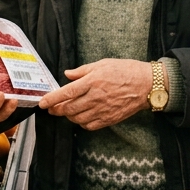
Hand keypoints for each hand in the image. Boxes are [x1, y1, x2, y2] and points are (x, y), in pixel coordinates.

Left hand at [38, 59, 152, 130]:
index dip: (52, 99)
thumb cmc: (126, 71)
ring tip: (66, 111)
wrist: (147, 85)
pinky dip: (81, 123)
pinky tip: (81, 117)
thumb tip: (67, 74)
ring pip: (77, 119)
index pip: (66, 93)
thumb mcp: (103, 64)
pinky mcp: (109, 119)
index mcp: (93, 81)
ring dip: (68, 117)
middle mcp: (96, 97)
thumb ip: (83, 70)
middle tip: (51, 108)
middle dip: (57, 110)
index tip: (43, 103)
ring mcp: (102, 110)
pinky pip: (89, 126)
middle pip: (69, 108)